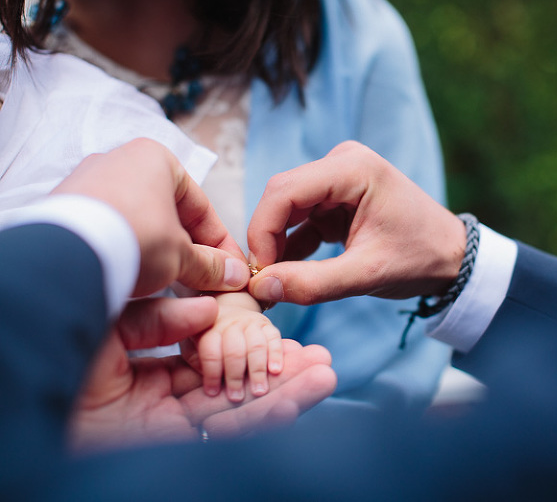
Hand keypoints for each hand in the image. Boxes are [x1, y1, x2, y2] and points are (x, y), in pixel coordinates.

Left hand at [51, 138, 250, 296]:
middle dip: (190, 249)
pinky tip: (137, 280)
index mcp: (155, 158)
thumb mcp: (181, 256)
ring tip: (174, 285)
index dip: (221, 243)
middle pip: (169, 214)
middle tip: (206, 280)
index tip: (232, 269)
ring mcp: (88, 185)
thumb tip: (235, 276)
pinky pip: (109, 232)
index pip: (201, 206)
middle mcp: (119, 162)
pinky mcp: (66, 210)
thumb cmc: (132, 238)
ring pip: (139, 223)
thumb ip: (210, 264)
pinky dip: (128, 253)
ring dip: (161, 254)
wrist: (64, 254)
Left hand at [69, 297, 335, 451]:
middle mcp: (155, 402)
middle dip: (279, 377)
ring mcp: (160, 427)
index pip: (210, 361)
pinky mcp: (161, 448)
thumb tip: (207, 310)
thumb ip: (161, 319)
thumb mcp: (114, 320)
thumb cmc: (56, 342)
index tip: (283, 337)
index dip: (250, 350)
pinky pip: (217, 435)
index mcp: (143, 372)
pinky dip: (258, 420)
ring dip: (283, 396)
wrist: (22, 377)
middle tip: (320, 362)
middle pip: (232, 390)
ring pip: (233, 414)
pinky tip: (292, 402)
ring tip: (325, 378)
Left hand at [181, 292, 283, 401]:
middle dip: (235, 377)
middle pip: (234, 351)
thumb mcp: (195, 347)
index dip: (212, 374)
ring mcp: (251, 322)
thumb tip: (211, 384)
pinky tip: (276, 372)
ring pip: (256, 345)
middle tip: (237, 398)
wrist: (230, 315)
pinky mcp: (267, 325)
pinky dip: (276, 355)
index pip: (210, 352)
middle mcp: (231, 323)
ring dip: (257, 370)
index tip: (213, 393)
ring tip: (259, 391)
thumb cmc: (211, 341)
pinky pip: (274, 339)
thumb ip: (198, 363)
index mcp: (209, 329)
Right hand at [247, 141, 466, 305]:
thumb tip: (261, 289)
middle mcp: (341, 163)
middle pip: (281, 197)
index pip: (284, 191)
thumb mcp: (367, 274)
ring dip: (277, 246)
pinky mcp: (336, 199)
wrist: (452, 257)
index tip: (259, 274)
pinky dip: (292, 247)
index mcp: (353, 168)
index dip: (262, 231)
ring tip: (273, 285)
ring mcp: (338, 179)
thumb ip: (313, 283)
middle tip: (262, 283)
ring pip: (287, 210)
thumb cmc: (421, 258)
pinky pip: (301, 220)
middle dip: (266, 240)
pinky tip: (288, 277)